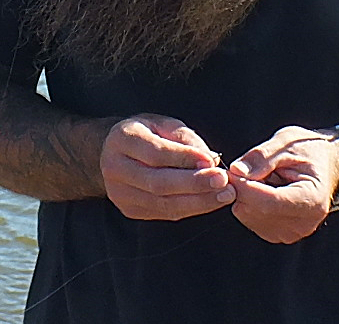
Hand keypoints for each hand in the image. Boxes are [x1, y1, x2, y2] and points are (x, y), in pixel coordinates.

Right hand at [100, 114, 233, 220]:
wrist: (116, 152)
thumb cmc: (146, 134)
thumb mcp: (163, 124)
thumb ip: (185, 138)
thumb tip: (209, 159)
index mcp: (121, 139)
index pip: (155, 154)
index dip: (184, 159)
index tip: (212, 161)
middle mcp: (114, 167)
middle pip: (158, 183)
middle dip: (195, 184)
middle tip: (223, 182)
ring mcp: (119, 192)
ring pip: (163, 203)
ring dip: (198, 201)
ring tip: (224, 194)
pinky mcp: (129, 209)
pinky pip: (165, 213)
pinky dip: (190, 208)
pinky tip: (209, 201)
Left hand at [227, 126, 338, 242]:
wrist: (325, 163)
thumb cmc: (308, 150)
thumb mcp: (286, 142)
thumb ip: (261, 157)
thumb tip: (236, 171)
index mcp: (312, 200)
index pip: (268, 202)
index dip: (243, 186)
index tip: (231, 170)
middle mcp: (304, 223)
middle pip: (255, 211)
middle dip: (242, 189)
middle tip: (248, 169)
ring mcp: (292, 232)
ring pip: (249, 216)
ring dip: (245, 196)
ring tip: (262, 179)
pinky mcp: (281, 234)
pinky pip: (251, 220)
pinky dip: (249, 204)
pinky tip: (262, 190)